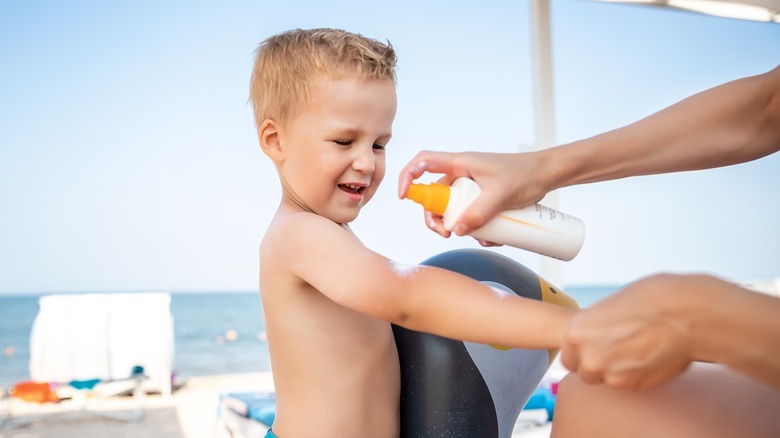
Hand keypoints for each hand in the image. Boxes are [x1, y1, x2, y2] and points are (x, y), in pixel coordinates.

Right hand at [398, 150, 548, 235]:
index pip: (423, 162)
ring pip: (453, 210)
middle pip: (434, 196)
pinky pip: (470, 216)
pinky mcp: (482, 199)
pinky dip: (476, 229)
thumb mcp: (501, 195)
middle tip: (446, 234)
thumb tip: (458, 231)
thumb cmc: (525, 175)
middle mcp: (462, 174)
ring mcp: (471, 188)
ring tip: (479, 239)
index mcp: (460, 163)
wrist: (547, 175)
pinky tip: (492, 238)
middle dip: (436, 218)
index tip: (404, 197)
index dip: (408, 177)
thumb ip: (479, 213)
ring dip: (459, 227)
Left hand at [560, 274, 696, 389]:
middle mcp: (588, 356)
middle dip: (598, 365)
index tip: (594, 349)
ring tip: (637, 350)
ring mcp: (610, 374)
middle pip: (585, 373)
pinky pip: (628, 384)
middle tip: (618, 350)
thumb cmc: (651, 299)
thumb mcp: (609, 305)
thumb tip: (597, 336)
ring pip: (607, 381)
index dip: (582, 353)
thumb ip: (596, 326)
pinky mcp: (634, 385)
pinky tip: (649, 356)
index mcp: (576, 332)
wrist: (685, 313)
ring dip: (617, 371)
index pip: (568, 356)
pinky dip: (636, 375)